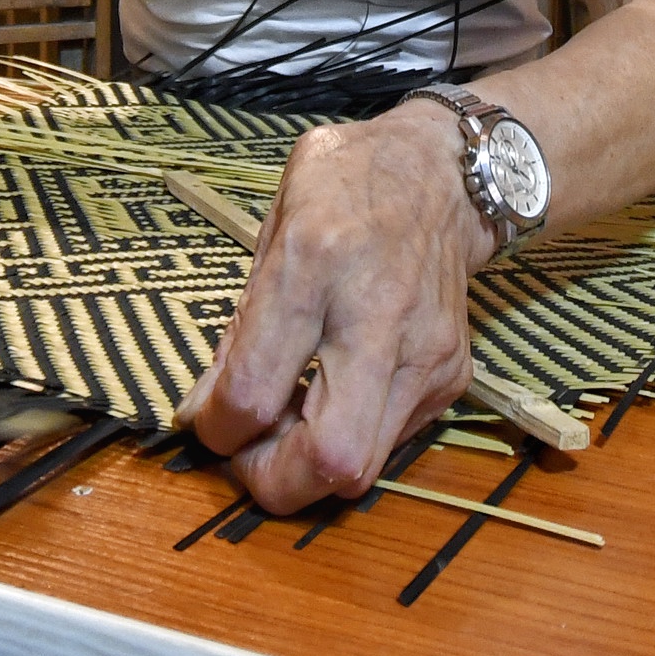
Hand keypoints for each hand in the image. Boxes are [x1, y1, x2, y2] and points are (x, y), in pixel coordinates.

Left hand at [174, 98, 490, 512]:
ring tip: (284, 426)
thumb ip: (240, 325)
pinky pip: (387, 443)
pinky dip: (347, 438)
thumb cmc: (346, 187)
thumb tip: (203, 409)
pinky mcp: (451, 376)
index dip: (216, 429)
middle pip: (328, 458)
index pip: (255, 390)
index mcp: (314, 262)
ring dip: (308, 471)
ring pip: (363, 470)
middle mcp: (377, 317)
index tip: (206, 422)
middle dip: (272, 481)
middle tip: (246, 454)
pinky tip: (329, 399)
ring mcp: (424, 354)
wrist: (444, 174)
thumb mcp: (274, 227)